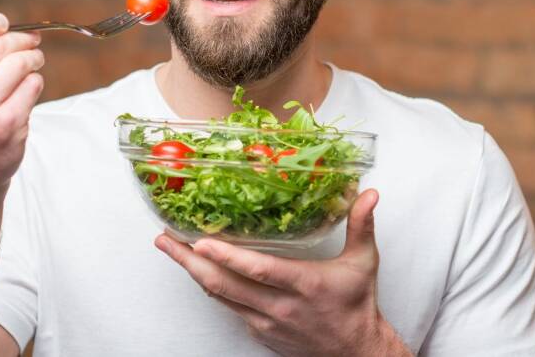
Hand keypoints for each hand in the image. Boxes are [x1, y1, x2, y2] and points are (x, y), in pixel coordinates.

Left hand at [155, 189, 411, 355]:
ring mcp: (265, 322)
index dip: (228, 258)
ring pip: (219, 297)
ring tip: (170, 248)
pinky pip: (228, 307)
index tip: (201, 242)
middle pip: (224, 285)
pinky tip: (196, 269)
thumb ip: (362, 225)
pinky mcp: (259, 332)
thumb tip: (369, 193)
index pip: (259, 271)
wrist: (355, 353)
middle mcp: (279, 306)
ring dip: (192, 273)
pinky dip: (210, 287)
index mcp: (304, 285)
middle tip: (165, 239)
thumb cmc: (357, 305)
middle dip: (190, 261)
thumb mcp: (364, 263)